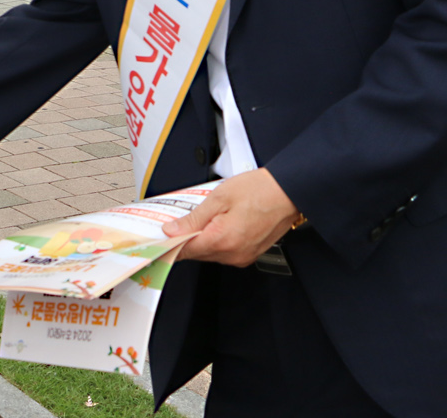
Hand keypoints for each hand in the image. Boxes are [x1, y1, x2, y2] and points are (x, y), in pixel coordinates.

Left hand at [163, 169, 301, 266]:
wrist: (289, 192)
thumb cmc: (260, 190)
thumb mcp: (220, 197)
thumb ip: (194, 217)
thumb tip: (172, 230)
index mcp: (222, 240)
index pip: (184, 250)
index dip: (168, 243)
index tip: (157, 238)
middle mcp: (233, 254)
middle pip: (196, 253)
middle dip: (184, 238)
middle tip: (176, 220)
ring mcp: (242, 256)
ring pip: (209, 253)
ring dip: (200, 238)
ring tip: (201, 217)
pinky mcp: (250, 254)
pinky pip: (224, 251)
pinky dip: (215, 240)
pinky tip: (216, 223)